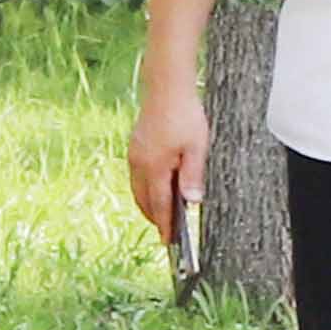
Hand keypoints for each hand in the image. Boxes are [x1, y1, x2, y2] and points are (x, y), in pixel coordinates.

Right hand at [127, 71, 209, 247]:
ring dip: (148, 204)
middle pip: (145, 200)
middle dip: (154, 217)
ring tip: (162, 215)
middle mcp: (139, 164)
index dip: (164, 224)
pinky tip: (156, 188)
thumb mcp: (196, 147)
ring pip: (138, 189)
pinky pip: (137, 176)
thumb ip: (192, 176)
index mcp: (154, 167)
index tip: (168, 240)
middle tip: (167, 231)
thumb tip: (192, 201)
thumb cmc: (184, 115)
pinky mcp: (134, 147)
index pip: (159, 204)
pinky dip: (145, 188)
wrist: (166, 88)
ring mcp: (134, 155)